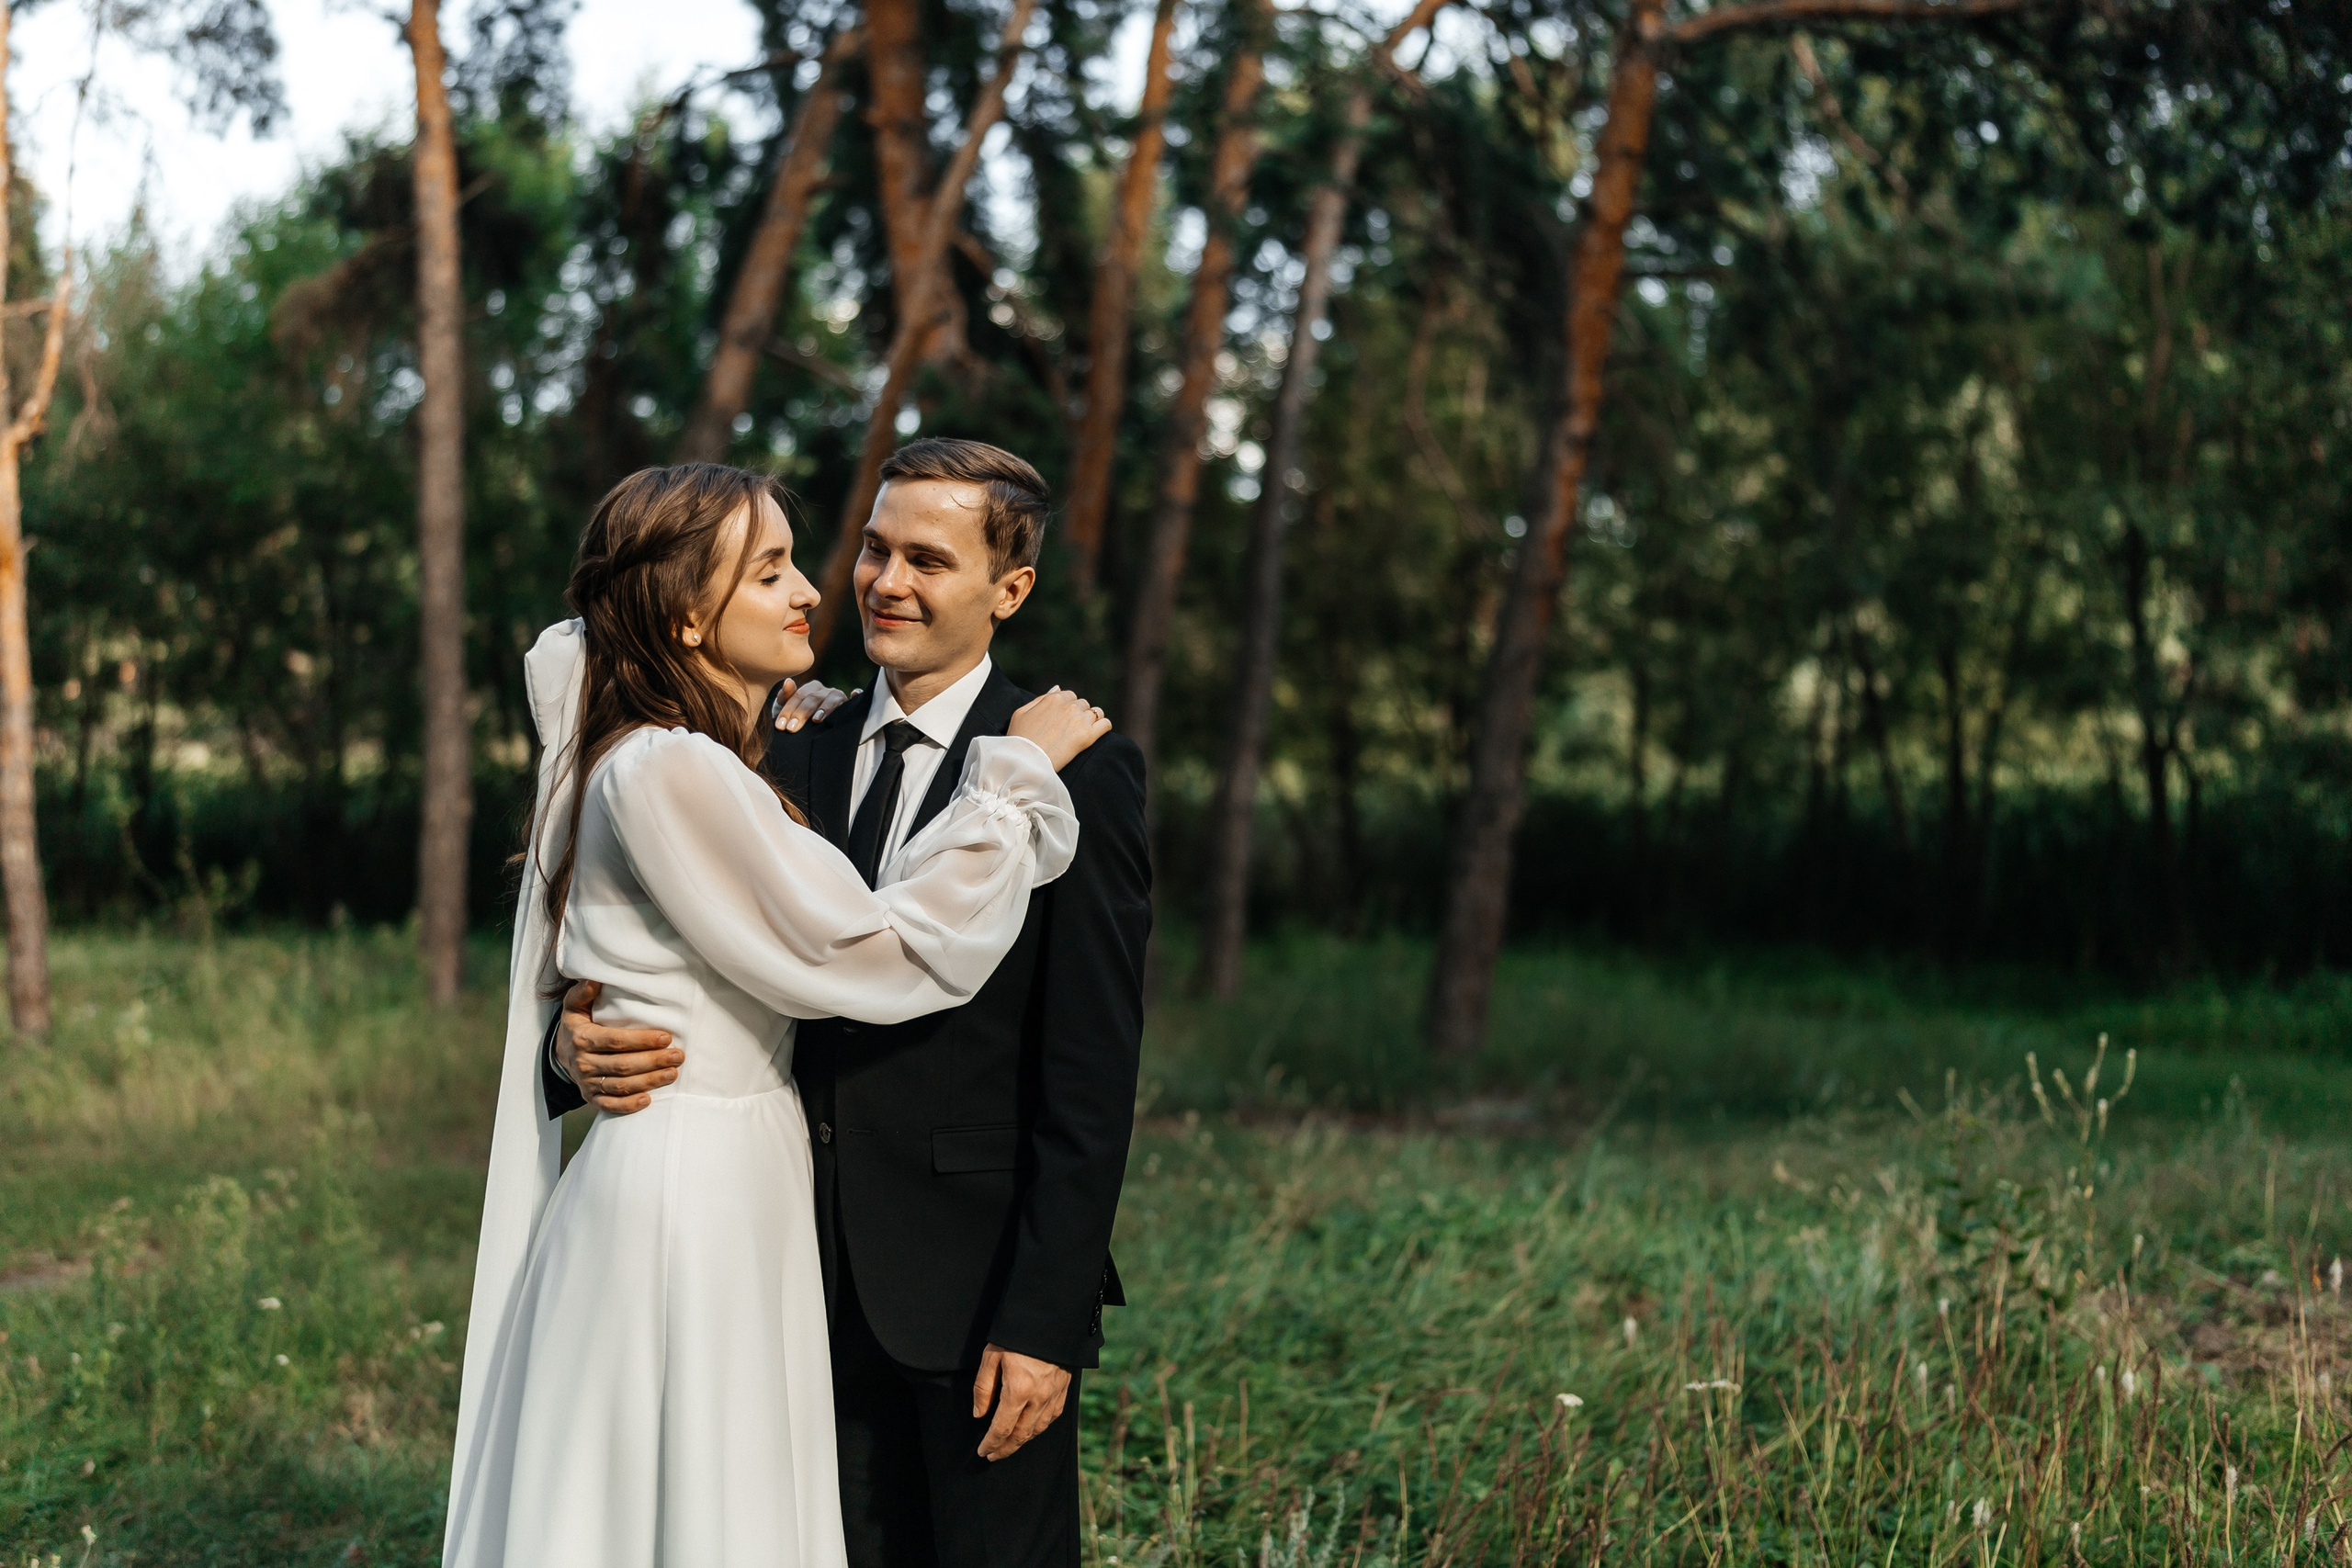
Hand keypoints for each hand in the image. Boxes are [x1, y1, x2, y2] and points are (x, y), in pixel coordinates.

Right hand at [557, 979, 681, 1114]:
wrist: (561, 1052)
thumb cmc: (577, 1025)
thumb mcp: (575, 1006)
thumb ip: (584, 993)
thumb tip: (595, 979)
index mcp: (582, 1038)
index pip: (615, 1041)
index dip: (641, 1040)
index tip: (666, 1036)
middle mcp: (583, 1063)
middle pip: (622, 1065)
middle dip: (653, 1062)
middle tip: (678, 1056)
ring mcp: (587, 1083)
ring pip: (620, 1086)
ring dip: (649, 1082)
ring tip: (673, 1073)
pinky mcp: (591, 1098)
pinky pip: (610, 1105)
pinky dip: (628, 1106)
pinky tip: (648, 1100)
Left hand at [773, 678, 859, 732]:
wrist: (812, 735)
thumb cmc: (798, 720)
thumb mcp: (787, 710)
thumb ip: (785, 698)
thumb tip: (788, 681)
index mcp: (811, 688)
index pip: (798, 696)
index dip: (788, 710)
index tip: (780, 726)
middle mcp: (826, 691)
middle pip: (814, 698)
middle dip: (802, 713)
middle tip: (792, 728)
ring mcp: (839, 698)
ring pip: (833, 698)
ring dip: (825, 708)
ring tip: (816, 720)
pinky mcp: (851, 707)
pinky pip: (856, 699)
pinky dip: (857, 695)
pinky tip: (855, 694)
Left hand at [972, 1344, 1069, 1461]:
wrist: (1052, 1317)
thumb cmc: (1017, 1335)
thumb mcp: (992, 1355)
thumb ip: (983, 1387)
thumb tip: (979, 1415)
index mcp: (1018, 1390)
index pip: (1002, 1428)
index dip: (991, 1443)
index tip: (982, 1452)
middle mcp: (1039, 1398)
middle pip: (1021, 1435)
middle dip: (1005, 1449)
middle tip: (992, 1455)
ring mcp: (1054, 1395)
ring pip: (1038, 1429)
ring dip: (1022, 1441)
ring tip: (1009, 1445)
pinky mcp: (1064, 1389)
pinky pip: (1052, 1417)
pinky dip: (1039, 1428)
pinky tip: (1032, 1429)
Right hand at [1006, 688, 1111, 770]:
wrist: (1026, 761)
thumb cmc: (1019, 739)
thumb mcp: (1021, 713)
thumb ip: (1040, 698)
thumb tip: (1058, 688)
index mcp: (1054, 699)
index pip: (1070, 696)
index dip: (1067, 707)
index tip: (1063, 719)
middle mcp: (1069, 706)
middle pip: (1083, 704)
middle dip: (1079, 714)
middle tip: (1071, 729)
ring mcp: (1080, 720)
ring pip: (1096, 712)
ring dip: (1092, 720)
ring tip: (1084, 732)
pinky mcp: (1088, 736)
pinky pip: (1105, 724)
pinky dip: (1103, 727)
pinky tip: (1096, 734)